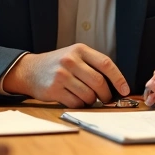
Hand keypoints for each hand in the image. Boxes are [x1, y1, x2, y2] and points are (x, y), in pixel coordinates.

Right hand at [1, 44, 128, 107]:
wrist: (29, 70)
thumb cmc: (57, 64)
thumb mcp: (74, 55)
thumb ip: (92, 65)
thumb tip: (115, 84)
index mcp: (79, 50)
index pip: (105, 63)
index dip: (118, 78)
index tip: (125, 89)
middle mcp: (70, 61)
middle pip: (98, 82)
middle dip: (106, 94)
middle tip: (107, 99)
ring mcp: (61, 75)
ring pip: (88, 94)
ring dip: (92, 101)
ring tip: (89, 98)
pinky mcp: (54, 90)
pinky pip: (76, 102)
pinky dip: (81, 105)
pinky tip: (77, 100)